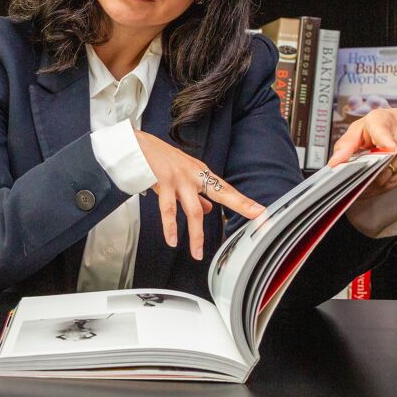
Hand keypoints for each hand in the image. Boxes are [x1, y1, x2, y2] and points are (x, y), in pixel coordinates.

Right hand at [134, 130, 264, 260]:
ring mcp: (179, 178)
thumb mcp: (181, 174)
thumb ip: (196, 194)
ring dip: (196, 234)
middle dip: (239, 206)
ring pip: (193, 210)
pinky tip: (172, 240)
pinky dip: (170, 227)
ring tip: (197, 252)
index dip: (243, 201)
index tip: (260, 212)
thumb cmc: (158, 158)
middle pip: (221, 193)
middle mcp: (194, 174)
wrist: (136, 144)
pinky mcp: (163, 181)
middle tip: (255, 217)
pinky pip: (168, 209)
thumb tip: (209, 209)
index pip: (226, 189)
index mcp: (200, 173)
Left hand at [326, 107, 396, 196]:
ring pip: (386, 177)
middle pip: (381, 163)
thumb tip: (334, 163)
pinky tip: (366, 190)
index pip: (384, 131)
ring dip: (368, 186)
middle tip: (344, 184)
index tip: (388, 148)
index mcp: (384, 121)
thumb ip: (346, 143)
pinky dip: (377, 189)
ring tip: (351, 189)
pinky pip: (393, 183)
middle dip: (361, 175)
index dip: (386, 140)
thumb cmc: (386, 125)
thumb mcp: (362, 126)